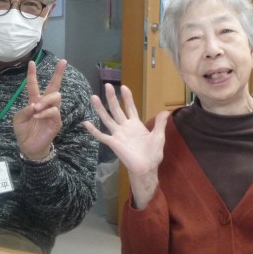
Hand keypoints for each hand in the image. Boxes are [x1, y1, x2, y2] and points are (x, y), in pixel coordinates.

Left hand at [13, 59, 65, 159]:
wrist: (29, 147)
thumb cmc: (23, 132)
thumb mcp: (18, 119)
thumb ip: (24, 110)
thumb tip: (35, 104)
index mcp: (34, 101)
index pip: (34, 85)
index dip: (32, 74)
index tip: (31, 62)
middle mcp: (45, 104)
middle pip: (54, 87)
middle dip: (59, 74)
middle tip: (63, 63)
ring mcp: (52, 112)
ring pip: (56, 97)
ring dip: (46, 100)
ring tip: (37, 108)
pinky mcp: (56, 121)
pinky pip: (54, 112)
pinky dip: (46, 112)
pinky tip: (38, 116)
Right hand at [83, 84, 169, 208]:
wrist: (146, 168)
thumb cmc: (153, 154)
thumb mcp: (158, 136)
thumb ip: (160, 124)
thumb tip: (166, 111)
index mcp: (136, 125)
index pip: (130, 108)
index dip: (127, 98)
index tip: (124, 87)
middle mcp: (125, 127)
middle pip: (117, 109)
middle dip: (112, 97)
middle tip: (108, 85)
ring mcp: (118, 134)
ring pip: (107, 119)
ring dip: (100, 108)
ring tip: (94, 97)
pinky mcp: (113, 143)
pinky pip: (102, 136)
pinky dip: (94, 130)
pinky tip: (86, 123)